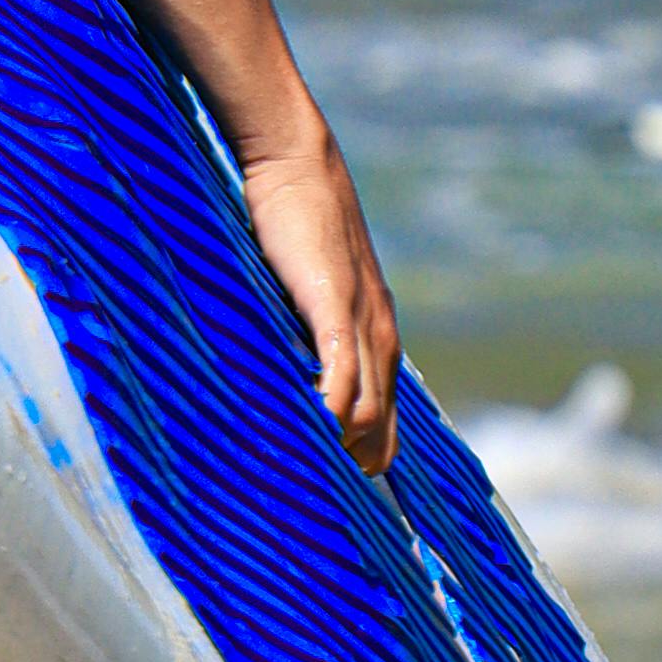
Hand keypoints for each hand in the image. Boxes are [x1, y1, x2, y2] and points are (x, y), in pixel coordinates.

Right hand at [241, 114, 399, 474]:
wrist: (294, 159)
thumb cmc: (292, 220)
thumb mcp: (304, 288)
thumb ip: (303, 331)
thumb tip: (278, 378)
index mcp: (376, 336)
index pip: (383, 421)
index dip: (361, 458)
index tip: (327, 490)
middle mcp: (380, 336)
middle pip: (381, 430)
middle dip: (353, 467)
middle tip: (315, 502)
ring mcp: (361, 322)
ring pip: (366, 412)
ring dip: (337, 448)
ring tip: (302, 477)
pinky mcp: (333, 304)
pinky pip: (340, 375)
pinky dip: (329, 411)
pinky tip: (309, 431)